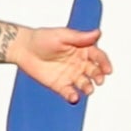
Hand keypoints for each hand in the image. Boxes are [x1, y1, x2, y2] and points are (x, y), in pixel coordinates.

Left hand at [0, 22, 117, 106]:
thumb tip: (98, 33)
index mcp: (83, 50)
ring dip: (88, 87)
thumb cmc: (42, 38)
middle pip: (94, 71)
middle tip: (99, 80)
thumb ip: (80, 37)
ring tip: (88, 89)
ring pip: (84, 83)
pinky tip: (73, 97)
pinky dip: (72, 96)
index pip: (98, 57)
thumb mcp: (62, 35)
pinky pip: (69, 92)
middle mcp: (79, 63)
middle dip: (98, 76)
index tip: (108, 69)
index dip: (104, 63)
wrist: (23, 49)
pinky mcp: (60, 85)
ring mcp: (70, 75)